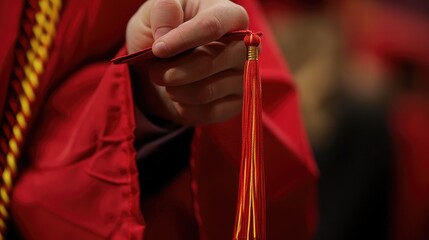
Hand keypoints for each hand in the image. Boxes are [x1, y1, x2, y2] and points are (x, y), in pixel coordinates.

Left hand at [126, 0, 248, 124]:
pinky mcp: (238, 104)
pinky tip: (180, 95)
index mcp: (229, 15)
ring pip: (205, 91)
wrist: (167, 65)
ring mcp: (245, 77)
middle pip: (207, 63)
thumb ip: (162, 11)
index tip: (158, 49)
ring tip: (167, 80)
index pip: (211, 26)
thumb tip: (165, 36)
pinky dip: (184, 106)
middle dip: (172, 70)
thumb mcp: (155, 11)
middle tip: (155, 70)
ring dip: (175, 89)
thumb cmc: (166, 30)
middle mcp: (245, 46)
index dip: (183, 38)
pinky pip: (208, 113)